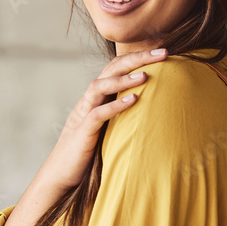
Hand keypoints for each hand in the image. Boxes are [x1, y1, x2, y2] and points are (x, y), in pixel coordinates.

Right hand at [52, 46, 167, 188]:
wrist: (62, 174)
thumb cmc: (89, 152)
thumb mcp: (111, 129)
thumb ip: (126, 116)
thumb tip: (154, 110)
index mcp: (99, 97)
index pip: (118, 68)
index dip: (139, 57)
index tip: (164, 51)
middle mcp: (90, 100)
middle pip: (111, 69)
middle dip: (137, 58)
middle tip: (163, 53)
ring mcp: (84, 114)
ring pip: (100, 86)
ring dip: (123, 79)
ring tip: (145, 75)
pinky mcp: (83, 132)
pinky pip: (98, 114)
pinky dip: (115, 105)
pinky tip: (133, 100)